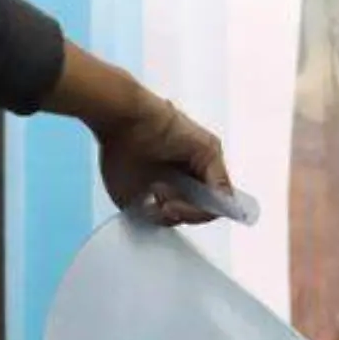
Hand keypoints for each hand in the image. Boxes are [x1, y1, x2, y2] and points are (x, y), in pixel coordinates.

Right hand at [40, 43, 232, 224]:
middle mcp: (196, 164)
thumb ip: (153, 215)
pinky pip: (220, 191)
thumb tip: (168, 220)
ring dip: (189, 212)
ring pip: (213, 202)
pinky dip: (200, 206)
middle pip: (205, 205)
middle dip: (183, 215)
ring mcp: (206, 158)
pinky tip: (177, 204)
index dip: (181, 216)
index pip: (194, 205)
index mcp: (179, 173)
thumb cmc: (119, 151)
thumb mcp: (133, 198)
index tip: (161, 215)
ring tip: (165, 205)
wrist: (120, 118)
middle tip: (161, 210)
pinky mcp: (211, 152)